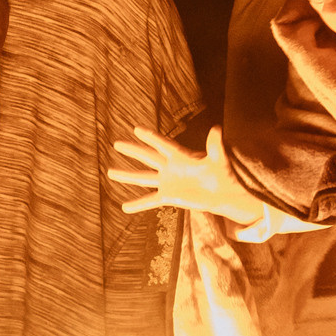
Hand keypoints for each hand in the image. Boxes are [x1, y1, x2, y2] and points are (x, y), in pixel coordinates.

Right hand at [109, 126, 268, 223]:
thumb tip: (217, 129)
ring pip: (143, 177)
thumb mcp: (219, 159)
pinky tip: (124, 207)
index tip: (136, 129)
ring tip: (110, 172)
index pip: (162, 145)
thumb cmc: (224, 174)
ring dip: (127, 176)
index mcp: (181, 156)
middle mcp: (171, 167)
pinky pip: (149, 200)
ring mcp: (168, 182)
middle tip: (116, 144)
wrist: (225, 194)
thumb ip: (215, 146)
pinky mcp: (169, 196)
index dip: (150, 137)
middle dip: (132, 150)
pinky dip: (138, 204)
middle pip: (147, 157)